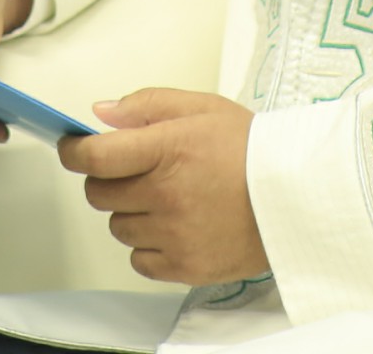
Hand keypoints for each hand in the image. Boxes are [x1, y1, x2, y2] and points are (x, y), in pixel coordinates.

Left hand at [59, 89, 267, 284]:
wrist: (298, 196)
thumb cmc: (251, 149)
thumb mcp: (203, 108)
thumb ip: (147, 105)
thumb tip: (101, 114)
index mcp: (168, 149)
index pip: (95, 157)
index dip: (74, 152)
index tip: (74, 149)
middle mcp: (166, 194)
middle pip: (99, 194)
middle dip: (108, 180)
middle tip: (137, 172)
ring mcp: (174, 235)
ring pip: (118, 227)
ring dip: (131, 213)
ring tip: (168, 199)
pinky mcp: (184, 267)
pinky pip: (138, 260)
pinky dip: (149, 246)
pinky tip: (176, 227)